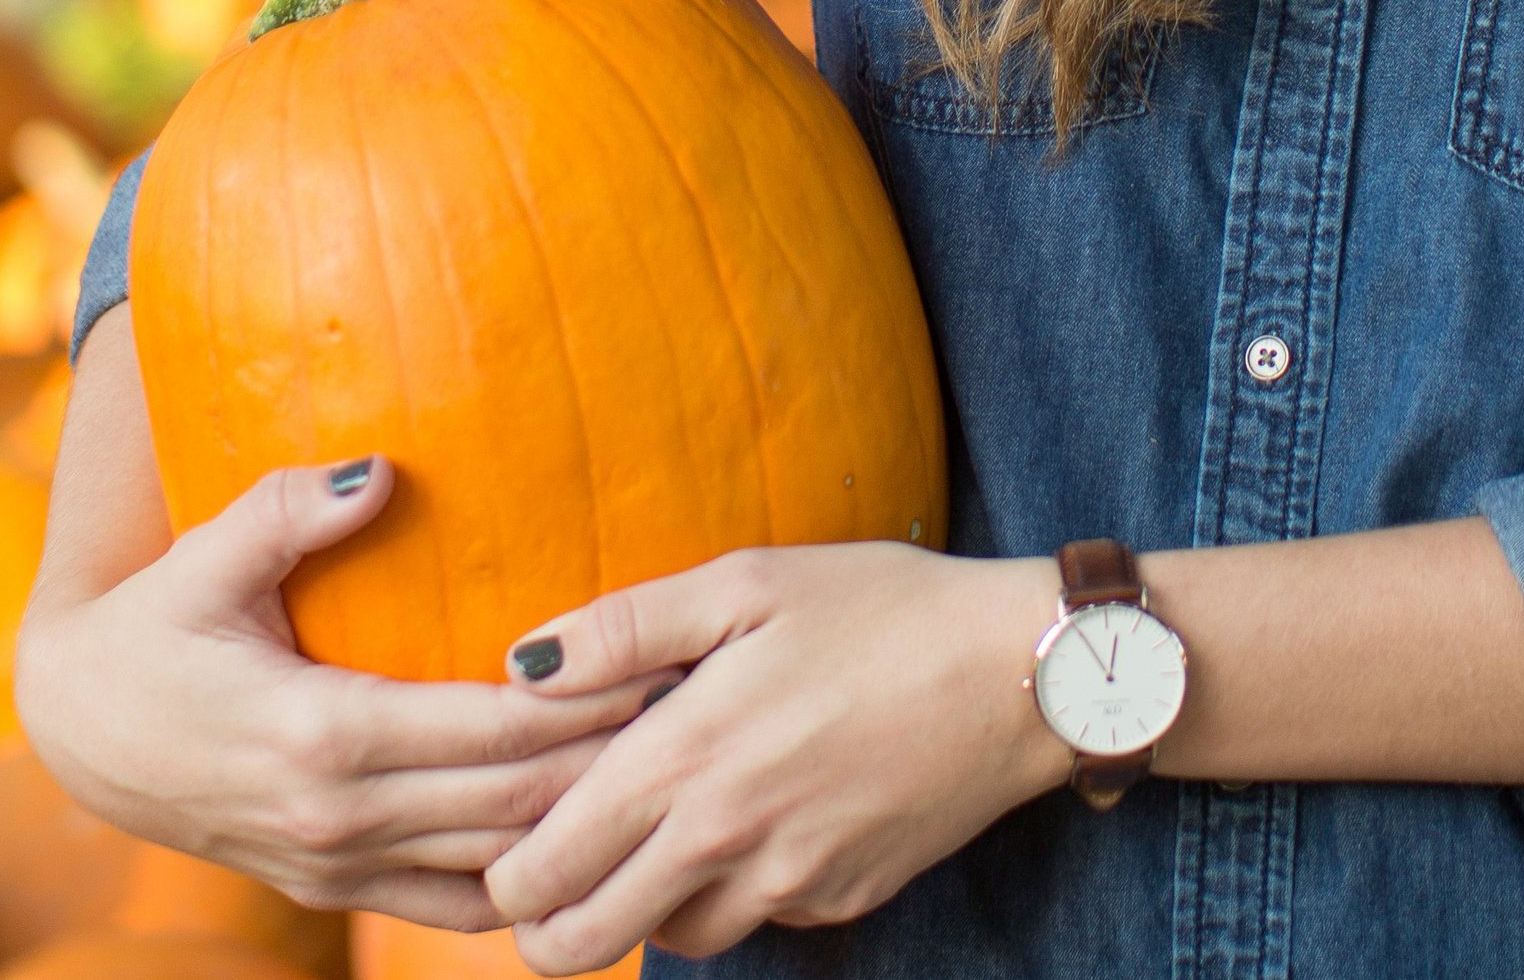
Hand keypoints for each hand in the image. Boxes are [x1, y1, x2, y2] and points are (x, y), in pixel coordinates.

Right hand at [18, 315, 656, 929]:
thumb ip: (290, 508)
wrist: (81, 736)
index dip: (588, 704)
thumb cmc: (152, 626)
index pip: (495, 730)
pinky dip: (524, 882)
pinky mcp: (334, 888)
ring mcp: (339, 866)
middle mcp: (341, 817)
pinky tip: (587, 842)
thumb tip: (381, 469)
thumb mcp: (208, 554)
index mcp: (324, 734)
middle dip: (614, 764)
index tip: (666, 662)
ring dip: (583, 825)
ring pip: (497, 865)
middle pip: (517, 805)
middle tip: (700, 711)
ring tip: (667, 770)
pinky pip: (452, 906)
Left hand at [481, 543, 1073, 971]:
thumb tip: (521, 666)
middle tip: (544, 881)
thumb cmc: (882, 608)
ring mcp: (789, 882)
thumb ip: (623, 628)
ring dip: (641, 907)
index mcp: (686, 757)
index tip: (500, 847)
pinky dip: (731, 890)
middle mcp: (728, 839)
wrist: (1023, 674)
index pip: (544, 871)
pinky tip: (750, 820)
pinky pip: (756, 919)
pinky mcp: (842, 898)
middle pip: (584, 941)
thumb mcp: (746, 583)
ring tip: (649, 837)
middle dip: (546, 924)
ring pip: (671, 940)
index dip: (501, 877)